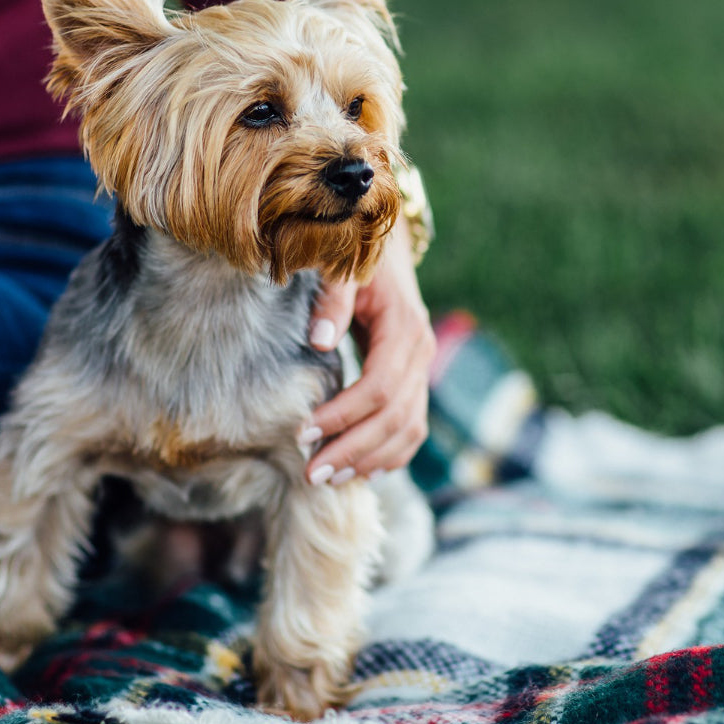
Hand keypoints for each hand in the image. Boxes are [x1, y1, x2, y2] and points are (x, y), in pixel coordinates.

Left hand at [302, 218, 433, 483]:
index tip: (302, 434)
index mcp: (404, 326)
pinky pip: (412, 426)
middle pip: (396, 417)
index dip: (343, 416)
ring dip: (371, 459)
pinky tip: (361, 472)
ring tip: (330, 478)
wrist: (384, 246)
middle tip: (312, 474)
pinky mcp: (414, 378)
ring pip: (409, 429)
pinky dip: (390, 454)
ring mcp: (422, 368)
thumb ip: (333, 297)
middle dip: (354, 450)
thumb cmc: (355, 253)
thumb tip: (319, 341)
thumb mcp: (341, 265)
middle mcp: (421, 352)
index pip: (380, 387)